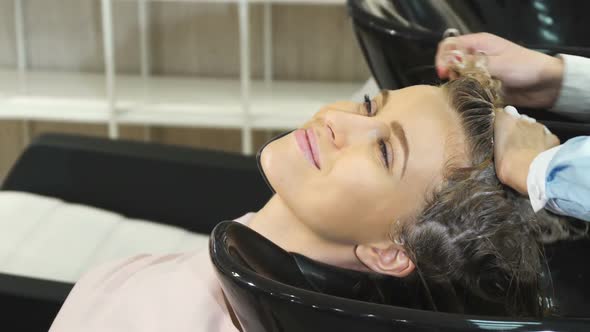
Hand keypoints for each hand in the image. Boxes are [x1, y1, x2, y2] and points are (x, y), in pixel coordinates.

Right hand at [435, 33, 563, 108]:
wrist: (546, 85)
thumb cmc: (525, 67)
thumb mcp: (498, 63)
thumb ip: (473, 64)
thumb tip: (450, 61)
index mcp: (479, 44)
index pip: (450, 45)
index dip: (443, 57)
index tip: (444, 72)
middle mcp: (476, 56)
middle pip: (451, 62)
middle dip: (449, 73)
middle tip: (455, 84)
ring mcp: (480, 72)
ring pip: (458, 77)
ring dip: (458, 85)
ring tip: (462, 92)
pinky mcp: (484, 86)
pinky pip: (468, 89)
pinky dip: (466, 94)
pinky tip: (468, 99)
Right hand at [493, 106, 559, 194]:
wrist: (531, 173)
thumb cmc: (507, 164)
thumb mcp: (494, 153)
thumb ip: (498, 141)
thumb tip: (500, 139)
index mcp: (505, 122)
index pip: (501, 114)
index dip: (501, 121)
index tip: (500, 130)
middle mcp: (522, 120)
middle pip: (519, 120)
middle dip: (517, 128)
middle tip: (514, 143)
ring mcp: (539, 128)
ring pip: (534, 127)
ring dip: (531, 135)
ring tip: (528, 150)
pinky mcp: (552, 137)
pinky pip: (547, 138)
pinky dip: (544, 143)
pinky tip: (541, 153)